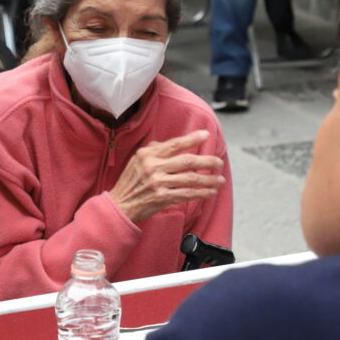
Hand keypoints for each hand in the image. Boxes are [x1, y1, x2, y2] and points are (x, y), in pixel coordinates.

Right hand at [109, 130, 224, 223]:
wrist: (119, 205)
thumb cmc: (129, 182)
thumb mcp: (136, 160)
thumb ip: (154, 150)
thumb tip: (173, 144)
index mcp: (147, 154)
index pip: (174, 144)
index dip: (192, 139)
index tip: (206, 135)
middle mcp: (153, 166)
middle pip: (187, 161)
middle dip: (206, 161)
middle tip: (219, 162)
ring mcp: (158, 183)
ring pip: (190, 179)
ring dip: (208, 179)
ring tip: (220, 179)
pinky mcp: (161, 198)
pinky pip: (186, 194)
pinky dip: (201, 193)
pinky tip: (210, 192)